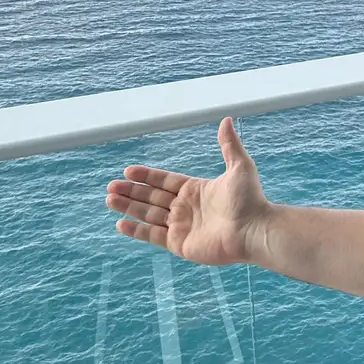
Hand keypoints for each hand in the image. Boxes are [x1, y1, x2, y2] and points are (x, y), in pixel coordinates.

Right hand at [105, 117, 271, 264]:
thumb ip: (229, 145)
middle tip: (110, 186)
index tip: (127, 171)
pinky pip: (153, 236)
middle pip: (152, 197)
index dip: (146, 176)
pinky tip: (120, 223)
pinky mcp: (180, 244)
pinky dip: (136, 230)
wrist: (254, 230)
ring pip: (148, 214)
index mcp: (196, 189)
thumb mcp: (240, 166)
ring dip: (129, 207)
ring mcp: (182, 226)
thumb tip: (227, 119)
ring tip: (109, 199)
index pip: (165, 181)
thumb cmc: (249, 199)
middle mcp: (186, 207)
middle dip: (131, 191)